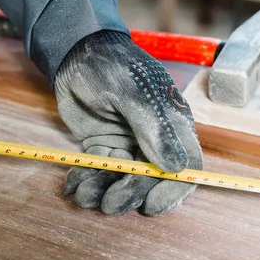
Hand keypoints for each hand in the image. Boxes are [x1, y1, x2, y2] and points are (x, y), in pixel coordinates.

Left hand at [54, 30, 202, 215]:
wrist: (76, 53)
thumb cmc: (111, 66)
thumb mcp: (132, 93)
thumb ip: (153, 129)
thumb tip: (176, 167)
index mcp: (172, 124)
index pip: (186, 165)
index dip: (173, 190)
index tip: (151, 206)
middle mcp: (154, 138)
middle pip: (151, 178)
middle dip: (130, 194)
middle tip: (108, 204)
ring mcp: (129, 143)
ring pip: (123, 178)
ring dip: (104, 191)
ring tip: (83, 195)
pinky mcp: (105, 145)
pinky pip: (100, 170)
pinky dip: (87, 181)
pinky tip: (73, 185)